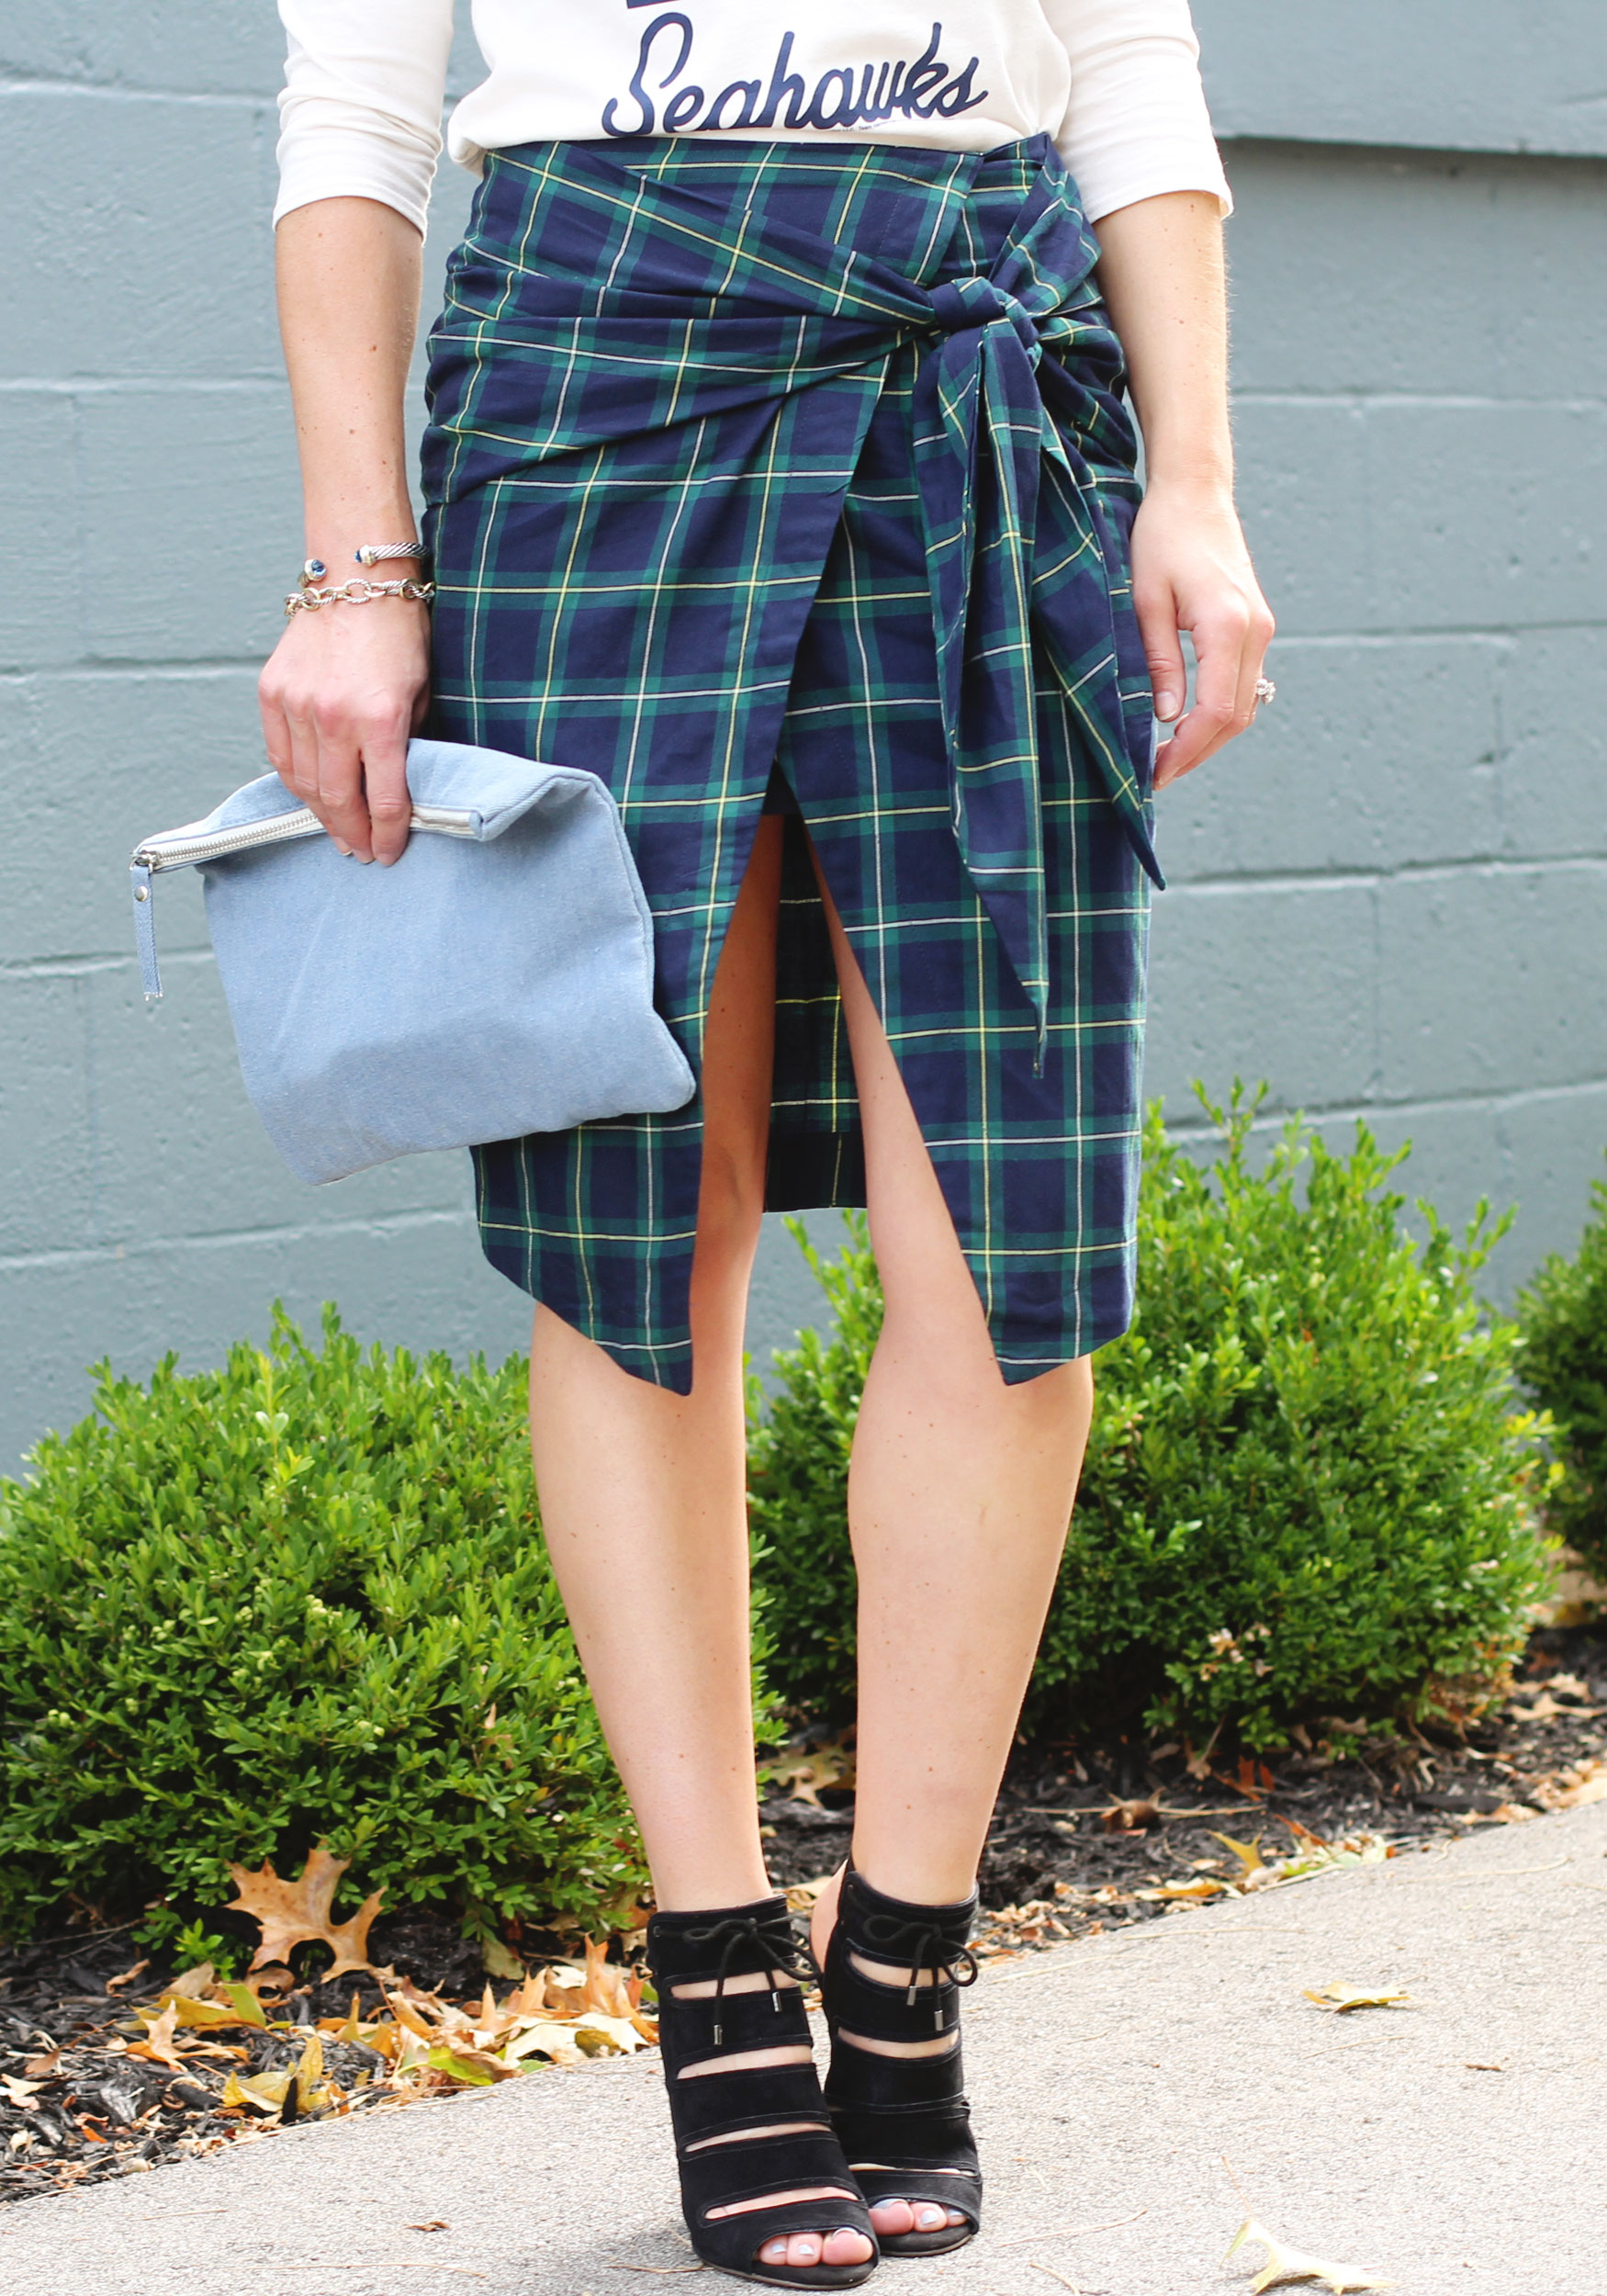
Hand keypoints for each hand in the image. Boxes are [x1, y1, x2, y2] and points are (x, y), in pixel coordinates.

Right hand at [258, 597, 430, 863]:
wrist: (355, 581)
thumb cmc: (397, 634)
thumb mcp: (418, 694)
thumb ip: (406, 744)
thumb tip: (395, 790)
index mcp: (380, 720)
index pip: (383, 800)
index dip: (387, 836)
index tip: (388, 854)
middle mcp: (334, 717)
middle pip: (338, 800)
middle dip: (352, 834)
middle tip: (359, 852)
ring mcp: (297, 705)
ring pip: (305, 784)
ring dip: (321, 815)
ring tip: (336, 831)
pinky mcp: (272, 693)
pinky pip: (280, 755)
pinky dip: (295, 782)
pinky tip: (310, 796)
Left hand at [1130, 481, 1274, 790]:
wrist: (1195, 493)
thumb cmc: (1161, 537)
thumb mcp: (1144, 600)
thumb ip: (1158, 662)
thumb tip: (1166, 718)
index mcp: (1227, 624)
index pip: (1215, 710)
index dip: (1187, 750)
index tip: (1155, 774)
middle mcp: (1255, 630)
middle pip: (1235, 717)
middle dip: (1197, 753)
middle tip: (1156, 776)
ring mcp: (1262, 629)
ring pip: (1244, 705)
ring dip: (1208, 737)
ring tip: (1166, 758)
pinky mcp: (1256, 626)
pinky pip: (1243, 684)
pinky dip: (1218, 713)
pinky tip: (1185, 725)